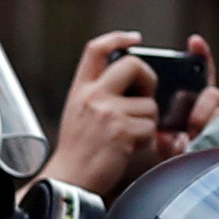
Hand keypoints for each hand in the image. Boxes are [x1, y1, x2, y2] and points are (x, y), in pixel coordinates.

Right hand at [42, 31, 213, 197]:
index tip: (134, 38)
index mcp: (81, 89)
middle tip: (146, 95)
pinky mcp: (121, 131)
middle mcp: (93, 96)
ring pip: (149, 104)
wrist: (69, 180)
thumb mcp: (79, 112)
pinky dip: (146, 139)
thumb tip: (132, 81)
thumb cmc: (79, 150)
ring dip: (147, 121)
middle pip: (133, 64)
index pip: (96, 49)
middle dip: (148, 78)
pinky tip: (129, 147)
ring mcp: (107, 112)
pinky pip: (150, 127)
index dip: (117, 38)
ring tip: (129, 136)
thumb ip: (99, 93)